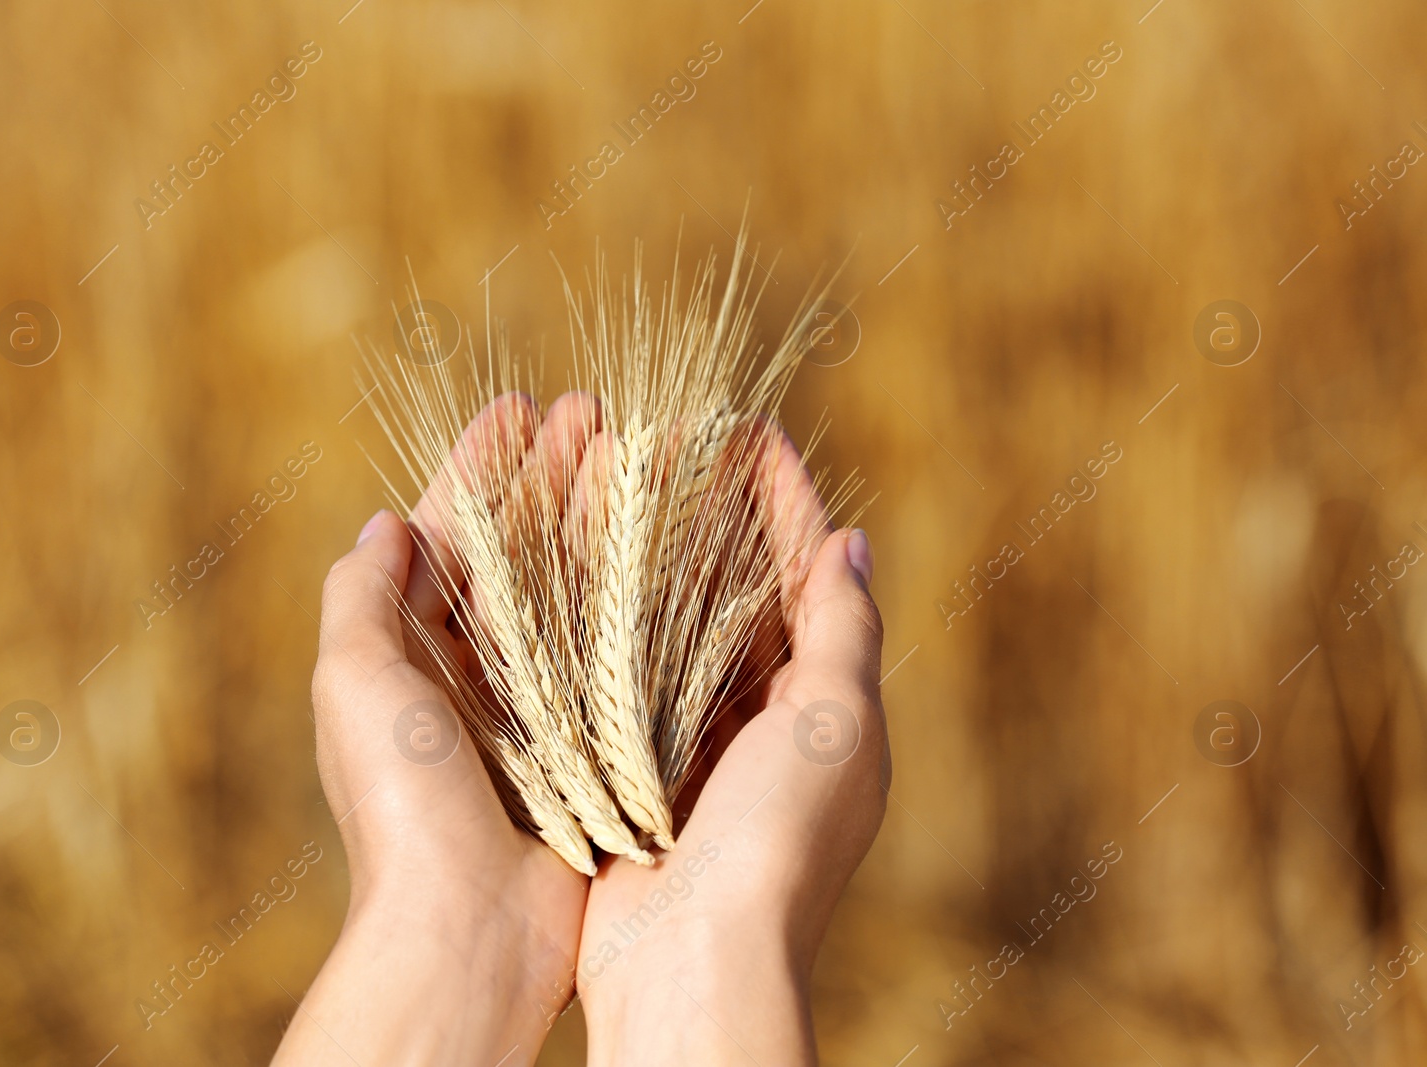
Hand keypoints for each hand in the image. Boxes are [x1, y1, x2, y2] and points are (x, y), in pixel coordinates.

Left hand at [274, 393, 602, 1065]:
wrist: (466, 933)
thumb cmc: (402, 808)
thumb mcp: (354, 686)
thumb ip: (359, 599)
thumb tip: (385, 524)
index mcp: (407, 651)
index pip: (447, 534)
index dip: (482, 467)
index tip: (522, 408)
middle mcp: (470, 670)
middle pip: (516, 549)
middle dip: (552, 478)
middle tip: (599, 414)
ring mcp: (532, 705)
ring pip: (569, 587)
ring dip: (598, 520)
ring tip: (640, 455)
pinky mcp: (585, 740)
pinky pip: (610, 650)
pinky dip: (632, 595)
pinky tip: (666, 548)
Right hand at [576, 429, 887, 1065]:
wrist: (692, 963)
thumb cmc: (779, 843)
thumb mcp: (836, 727)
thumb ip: (844, 631)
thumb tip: (851, 543)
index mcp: (827, 707)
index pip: (810, 576)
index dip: (784, 500)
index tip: (752, 432)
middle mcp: (766, 721)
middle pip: (742, 593)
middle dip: (716, 519)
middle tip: (675, 447)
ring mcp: (698, 745)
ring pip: (679, 627)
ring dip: (657, 559)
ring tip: (623, 488)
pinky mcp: (636, 769)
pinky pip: (627, 676)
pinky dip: (611, 622)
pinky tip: (578, 571)